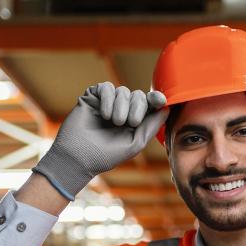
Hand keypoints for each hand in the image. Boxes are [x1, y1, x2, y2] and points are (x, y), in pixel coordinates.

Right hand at [32, 82, 167, 199]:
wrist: (79, 157)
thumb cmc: (107, 155)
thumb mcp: (135, 143)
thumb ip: (151, 126)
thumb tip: (166, 109)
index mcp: (133, 121)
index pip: (148, 105)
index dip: (156, 99)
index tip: (160, 100)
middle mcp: (121, 110)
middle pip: (138, 95)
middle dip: (137, 107)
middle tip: (129, 122)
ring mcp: (106, 102)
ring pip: (123, 91)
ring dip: (121, 106)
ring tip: (114, 122)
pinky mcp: (92, 97)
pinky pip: (106, 87)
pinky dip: (108, 99)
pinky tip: (104, 114)